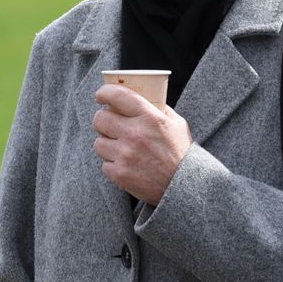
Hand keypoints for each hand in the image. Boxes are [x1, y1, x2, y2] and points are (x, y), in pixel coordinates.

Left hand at [93, 84, 191, 204]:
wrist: (184, 189)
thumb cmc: (181, 154)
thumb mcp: (177, 124)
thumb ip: (160, 109)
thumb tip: (144, 97)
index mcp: (150, 118)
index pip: (118, 96)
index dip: (104, 92)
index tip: (101, 95)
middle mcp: (135, 134)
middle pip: (100, 119)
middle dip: (102, 120)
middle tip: (108, 124)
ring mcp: (126, 155)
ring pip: (98, 142)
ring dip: (106, 144)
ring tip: (120, 148)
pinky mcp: (120, 174)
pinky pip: (104, 164)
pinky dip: (112, 164)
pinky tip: (126, 165)